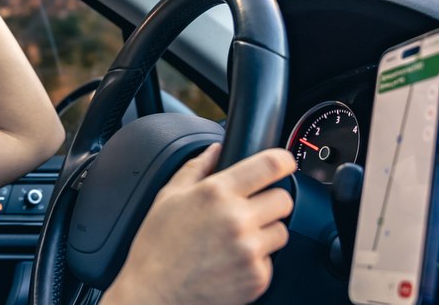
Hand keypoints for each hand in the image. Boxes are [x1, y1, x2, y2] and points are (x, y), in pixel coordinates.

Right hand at [102, 145, 295, 304]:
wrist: (154, 294)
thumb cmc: (156, 247)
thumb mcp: (168, 197)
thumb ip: (196, 167)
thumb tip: (217, 149)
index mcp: (216, 193)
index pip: (269, 165)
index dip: (283, 160)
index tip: (283, 163)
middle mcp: (237, 219)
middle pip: (284, 199)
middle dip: (270, 200)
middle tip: (249, 210)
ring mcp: (250, 250)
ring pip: (281, 231)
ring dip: (266, 232)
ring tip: (236, 239)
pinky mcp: (257, 278)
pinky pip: (272, 260)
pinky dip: (257, 260)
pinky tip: (232, 261)